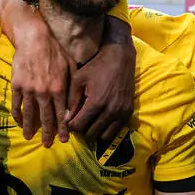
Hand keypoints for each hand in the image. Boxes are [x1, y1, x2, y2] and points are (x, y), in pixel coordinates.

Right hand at [10, 24, 72, 146]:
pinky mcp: (17, 85)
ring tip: (30, 137)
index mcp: (59, 89)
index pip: (61, 114)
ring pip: (30, 114)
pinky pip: (17, 104)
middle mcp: (44, 92)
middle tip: (48, 145)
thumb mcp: (71, 67)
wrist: (34, 38)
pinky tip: (19, 122)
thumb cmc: (55, 50)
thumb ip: (74, 87)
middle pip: (45, 118)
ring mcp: (29, 90)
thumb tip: (78, 105)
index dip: (62, 128)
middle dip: (47, 133)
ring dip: (30, 128)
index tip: (64, 139)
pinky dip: (18, 115)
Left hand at [67, 25, 135, 142]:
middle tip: (79, 121)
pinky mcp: (128, 113)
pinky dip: (107, 130)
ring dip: (95, 132)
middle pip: (90, 134)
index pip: (79, 126)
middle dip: (82, 129)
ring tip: (90, 122)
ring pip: (104, 136)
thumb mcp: (78, 79)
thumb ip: (71, 100)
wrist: (120, 58)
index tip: (69, 120)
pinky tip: (101, 120)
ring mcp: (121, 113)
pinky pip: (116, 131)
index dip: (71, 125)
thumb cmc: (96, 66)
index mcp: (96, 103)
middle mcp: (110, 111)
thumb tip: (66, 119)